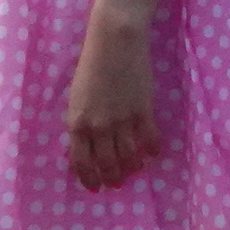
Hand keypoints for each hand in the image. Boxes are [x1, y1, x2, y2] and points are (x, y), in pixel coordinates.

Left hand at [64, 12, 163, 189]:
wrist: (114, 41)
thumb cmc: (91, 65)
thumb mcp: (76, 98)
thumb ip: (80, 123)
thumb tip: (85, 146)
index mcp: (77, 123)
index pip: (81, 162)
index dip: (89, 179)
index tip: (95, 188)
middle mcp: (99, 127)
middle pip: (106, 164)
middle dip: (112, 178)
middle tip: (117, 184)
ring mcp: (122, 120)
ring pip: (129, 157)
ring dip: (132, 168)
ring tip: (135, 171)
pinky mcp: (143, 111)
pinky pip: (149, 140)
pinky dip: (152, 151)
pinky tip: (153, 154)